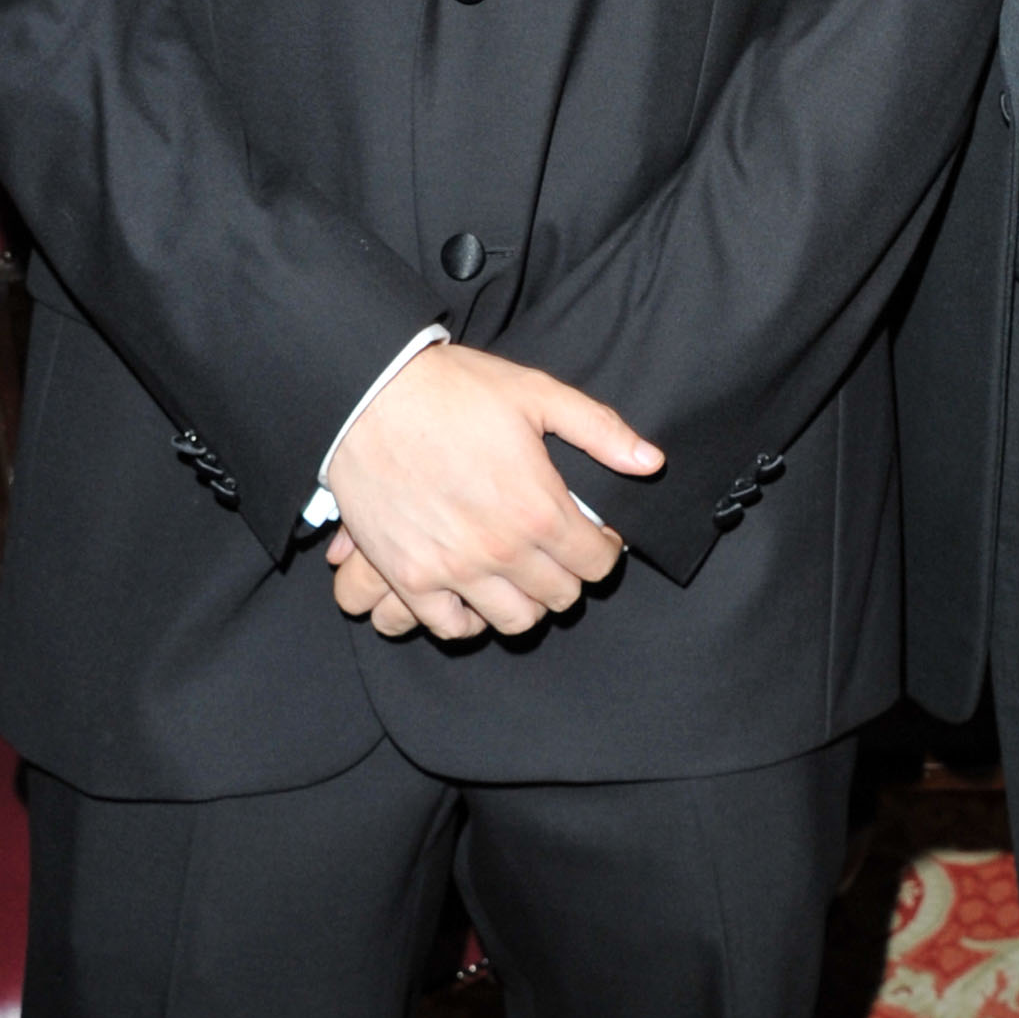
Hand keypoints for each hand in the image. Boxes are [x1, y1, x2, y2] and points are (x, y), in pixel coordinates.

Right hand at [324, 346, 662, 642]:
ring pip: (514, 621)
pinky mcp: (410, 577)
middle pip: (560, 596)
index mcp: (539, 509)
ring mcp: (453, 570)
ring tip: (520, 576)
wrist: (367, 394)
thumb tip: (651, 461)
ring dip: (526, 602)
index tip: (596, 538)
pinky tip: (474, 594)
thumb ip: (600, 430)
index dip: (605, 551)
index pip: (597, 564)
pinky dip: (468, 619)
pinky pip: (450, 627)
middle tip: (558, 553)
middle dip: (569, 575)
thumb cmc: (452, 390)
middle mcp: (501, 549)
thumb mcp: (537, 394)